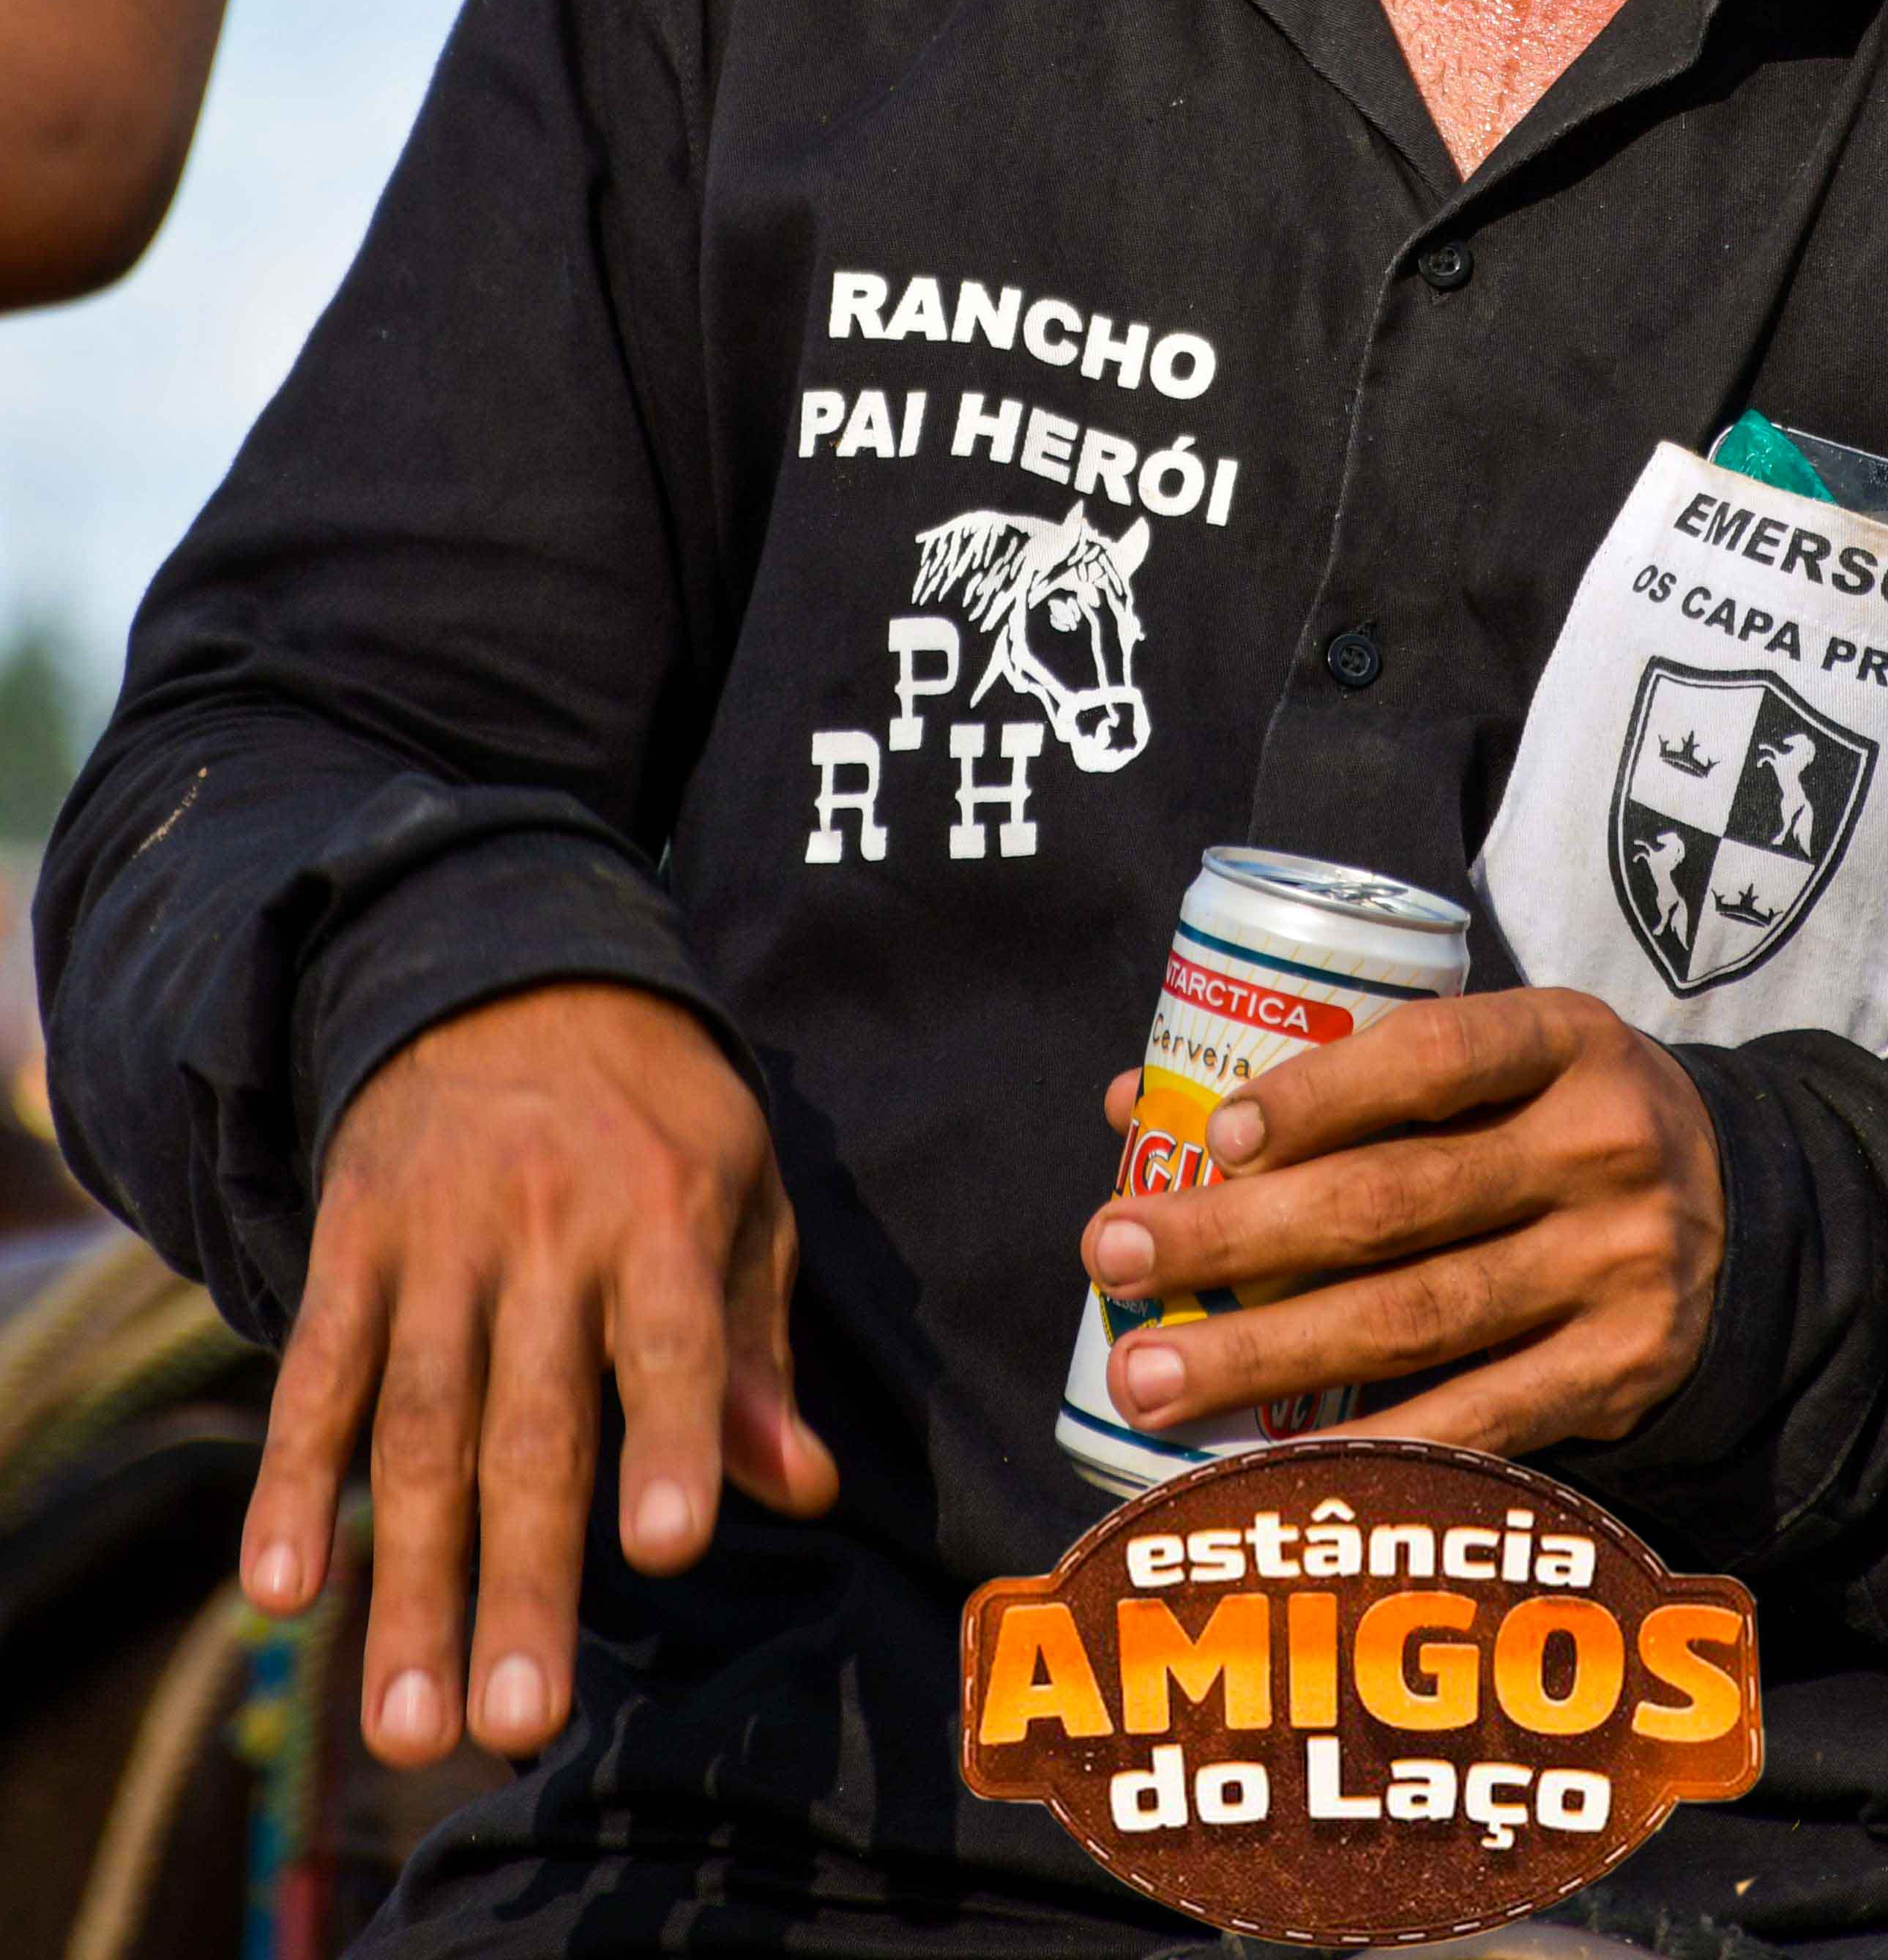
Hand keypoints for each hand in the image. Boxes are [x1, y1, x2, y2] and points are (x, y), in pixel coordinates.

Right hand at [240, 983, 838, 1769]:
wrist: (503, 966)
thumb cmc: (653, 1108)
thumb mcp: (737, 1186)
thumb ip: (755, 1346)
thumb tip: (803, 1486)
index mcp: (663, 1211)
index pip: (673, 1344)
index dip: (674, 1442)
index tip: (667, 1548)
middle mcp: (546, 1231)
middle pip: (530, 1428)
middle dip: (520, 1580)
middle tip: (511, 1724)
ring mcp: (437, 1242)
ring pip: (419, 1430)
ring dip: (409, 1583)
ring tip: (407, 1725)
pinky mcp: (353, 1244)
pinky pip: (317, 1373)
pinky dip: (292, 1482)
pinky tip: (280, 1590)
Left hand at [1081, 988, 1724, 1455]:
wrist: (1741, 1215)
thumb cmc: (1554, 1123)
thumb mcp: (1498, 1063)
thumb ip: (1347, 1071)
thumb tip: (1134, 1102)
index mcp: (1566, 1040)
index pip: (1435, 1056)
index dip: (1321, 1093)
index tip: (1212, 1134)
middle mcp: (1601, 1148)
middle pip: (1395, 1201)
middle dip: (1237, 1238)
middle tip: (1111, 1256)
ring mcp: (1617, 1268)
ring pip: (1416, 1320)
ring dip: (1264, 1355)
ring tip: (1147, 1376)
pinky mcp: (1620, 1374)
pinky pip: (1477, 1420)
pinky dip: (1366, 1446)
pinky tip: (1266, 1462)